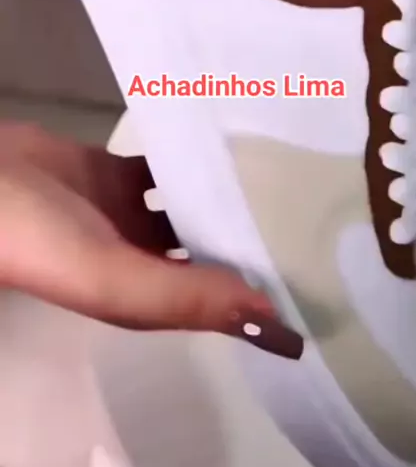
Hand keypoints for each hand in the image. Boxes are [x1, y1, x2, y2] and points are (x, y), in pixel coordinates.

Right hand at [0, 124, 302, 357]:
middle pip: (212, 254)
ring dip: (229, 196)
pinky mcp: (117, 173)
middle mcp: (145, 259)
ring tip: (286, 174)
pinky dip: (195, 160)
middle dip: (253, 241)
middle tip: (317, 215)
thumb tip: (270, 321)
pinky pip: (169, 168)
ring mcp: (131, 214)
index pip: (220, 304)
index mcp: (147, 296)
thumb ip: (186, 296)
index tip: (321, 280)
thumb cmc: (43, 239)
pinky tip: (233, 145)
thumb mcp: (112, 278)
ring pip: (195, 207)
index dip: (263, 300)